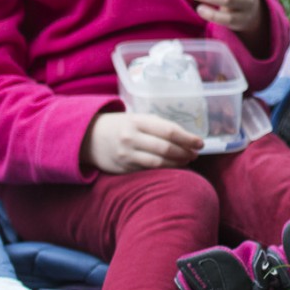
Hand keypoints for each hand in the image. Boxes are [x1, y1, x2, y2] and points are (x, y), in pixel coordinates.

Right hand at [84, 110, 201, 173]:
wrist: (89, 137)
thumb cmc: (121, 125)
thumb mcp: (137, 118)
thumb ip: (158, 126)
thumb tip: (186, 137)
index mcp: (138, 121)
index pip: (169, 130)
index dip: (188, 138)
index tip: (200, 143)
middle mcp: (131, 138)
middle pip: (165, 148)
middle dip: (185, 152)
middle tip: (195, 154)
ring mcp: (126, 155)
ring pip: (158, 163)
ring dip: (177, 163)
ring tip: (187, 161)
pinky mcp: (123, 169)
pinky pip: (147, 170)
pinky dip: (163, 170)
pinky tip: (172, 168)